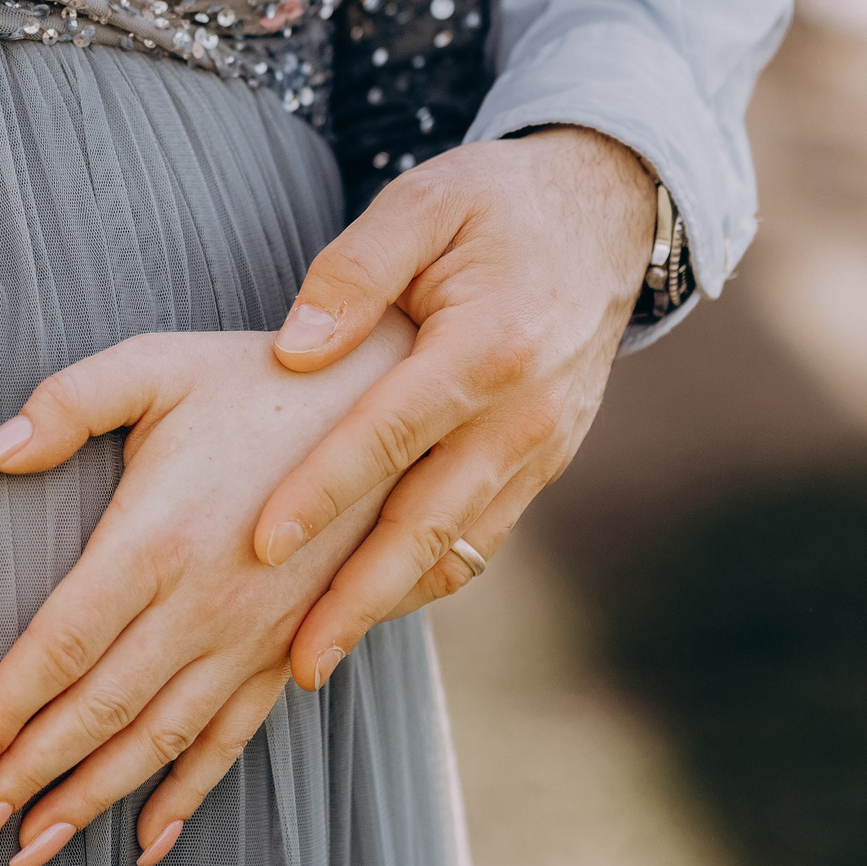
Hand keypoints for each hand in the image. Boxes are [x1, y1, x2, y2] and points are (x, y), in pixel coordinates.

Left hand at [0, 320, 412, 865]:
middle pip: (97, 713)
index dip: (4, 713)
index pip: (59, 646)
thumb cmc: (262, 377)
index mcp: (155, 539)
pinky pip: (234, 738)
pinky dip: (188, 794)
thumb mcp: (156, 367)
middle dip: (24, 781)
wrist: (405, 399)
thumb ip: (62, 406)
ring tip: (28, 854)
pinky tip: (147, 843)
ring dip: (90, 803)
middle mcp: (203, 605)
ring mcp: (254, 637)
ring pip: (158, 742)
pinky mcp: (293, 649)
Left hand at [252, 128, 655, 685]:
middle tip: (294, 662)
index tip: (260, 544)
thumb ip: (353, 271)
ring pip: (458, 547)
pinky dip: (424, 578)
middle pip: (429, 523)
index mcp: (490, 344)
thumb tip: (292, 352)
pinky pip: (480, 538)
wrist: (606, 213)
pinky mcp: (545, 464)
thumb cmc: (494, 203)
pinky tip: (365, 605)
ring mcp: (543, 448)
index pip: (390, 434)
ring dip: (388, 605)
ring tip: (313, 657)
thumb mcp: (422, 205)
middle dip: (358, 598)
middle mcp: (525, 412)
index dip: (323, 492)